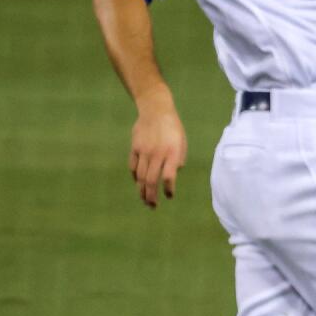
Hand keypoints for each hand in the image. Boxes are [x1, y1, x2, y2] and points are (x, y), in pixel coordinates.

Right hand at [129, 90, 186, 208]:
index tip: (169, 196)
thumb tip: (173, 173)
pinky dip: (135, 177)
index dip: (169, 189)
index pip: (169, 176)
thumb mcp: (182, 142)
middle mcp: (157, 154)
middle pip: (151, 180)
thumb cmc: (173, 127)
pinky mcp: (134, 148)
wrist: (155, 109)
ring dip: (142, 190)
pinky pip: (133, 166)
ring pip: (141, 176)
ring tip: (145, 200)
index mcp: (172, 153)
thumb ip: (178, 158)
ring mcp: (144, 151)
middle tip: (152, 206)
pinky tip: (138, 183)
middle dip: (151, 196)